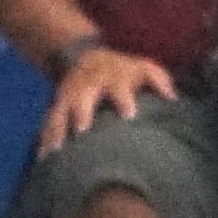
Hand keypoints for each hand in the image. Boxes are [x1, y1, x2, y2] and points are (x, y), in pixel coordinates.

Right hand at [36, 44, 176, 154]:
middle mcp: (87, 85)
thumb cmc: (122, 71)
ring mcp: (69, 96)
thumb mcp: (143, 68)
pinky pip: (47, 122)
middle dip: (81, 113)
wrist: (86, 58)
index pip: (119, 86)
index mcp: (112, 77)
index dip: (124, 99)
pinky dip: (45, 139)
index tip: (130, 116)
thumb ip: (160, 81)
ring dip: (57, 130)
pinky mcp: (56, 106)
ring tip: (56, 151)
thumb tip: (173, 99)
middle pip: (82, 98)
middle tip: (82, 131)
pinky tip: (44, 159)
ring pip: (60, 112)